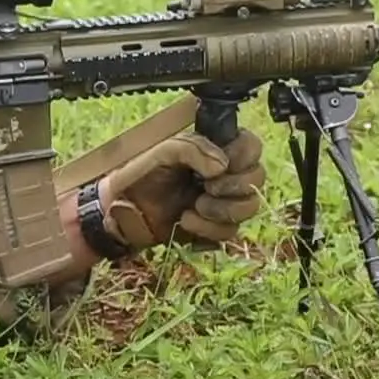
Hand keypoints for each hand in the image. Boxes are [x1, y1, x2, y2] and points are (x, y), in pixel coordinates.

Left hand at [101, 129, 265, 247]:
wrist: (122, 209)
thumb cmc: (140, 174)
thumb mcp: (163, 151)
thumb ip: (192, 149)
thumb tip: (222, 165)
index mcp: (215, 149)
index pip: (252, 146)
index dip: (243, 157)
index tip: (221, 166)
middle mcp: (224, 173)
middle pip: (257, 179)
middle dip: (232, 187)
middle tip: (205, 187)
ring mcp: (222, 201)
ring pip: (248, 208)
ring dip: (222, 210)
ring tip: (193, 207)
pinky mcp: (214, 226)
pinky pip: (230, 232)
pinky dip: (208, 229)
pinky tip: (186, 221)